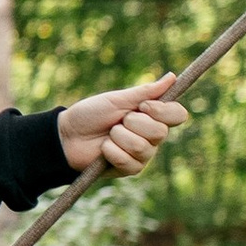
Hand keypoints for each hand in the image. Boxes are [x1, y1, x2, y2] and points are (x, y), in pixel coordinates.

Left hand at [59, 76, 189, 178]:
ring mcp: (143, 154)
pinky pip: (128, 160)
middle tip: (117, 121)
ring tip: (108, 135)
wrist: (67, 135)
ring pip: (142, 147)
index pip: (178, 114)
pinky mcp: (131, 168)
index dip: (163, 111)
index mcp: (152, 116)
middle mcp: (152, 136)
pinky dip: (111, 151)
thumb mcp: (117, 100)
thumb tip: (172, 77)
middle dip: (133, 123)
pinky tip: (103, 150)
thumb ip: (145, 92)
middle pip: (160, 132)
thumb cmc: (91, 114)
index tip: (143, 106)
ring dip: (118, 137)